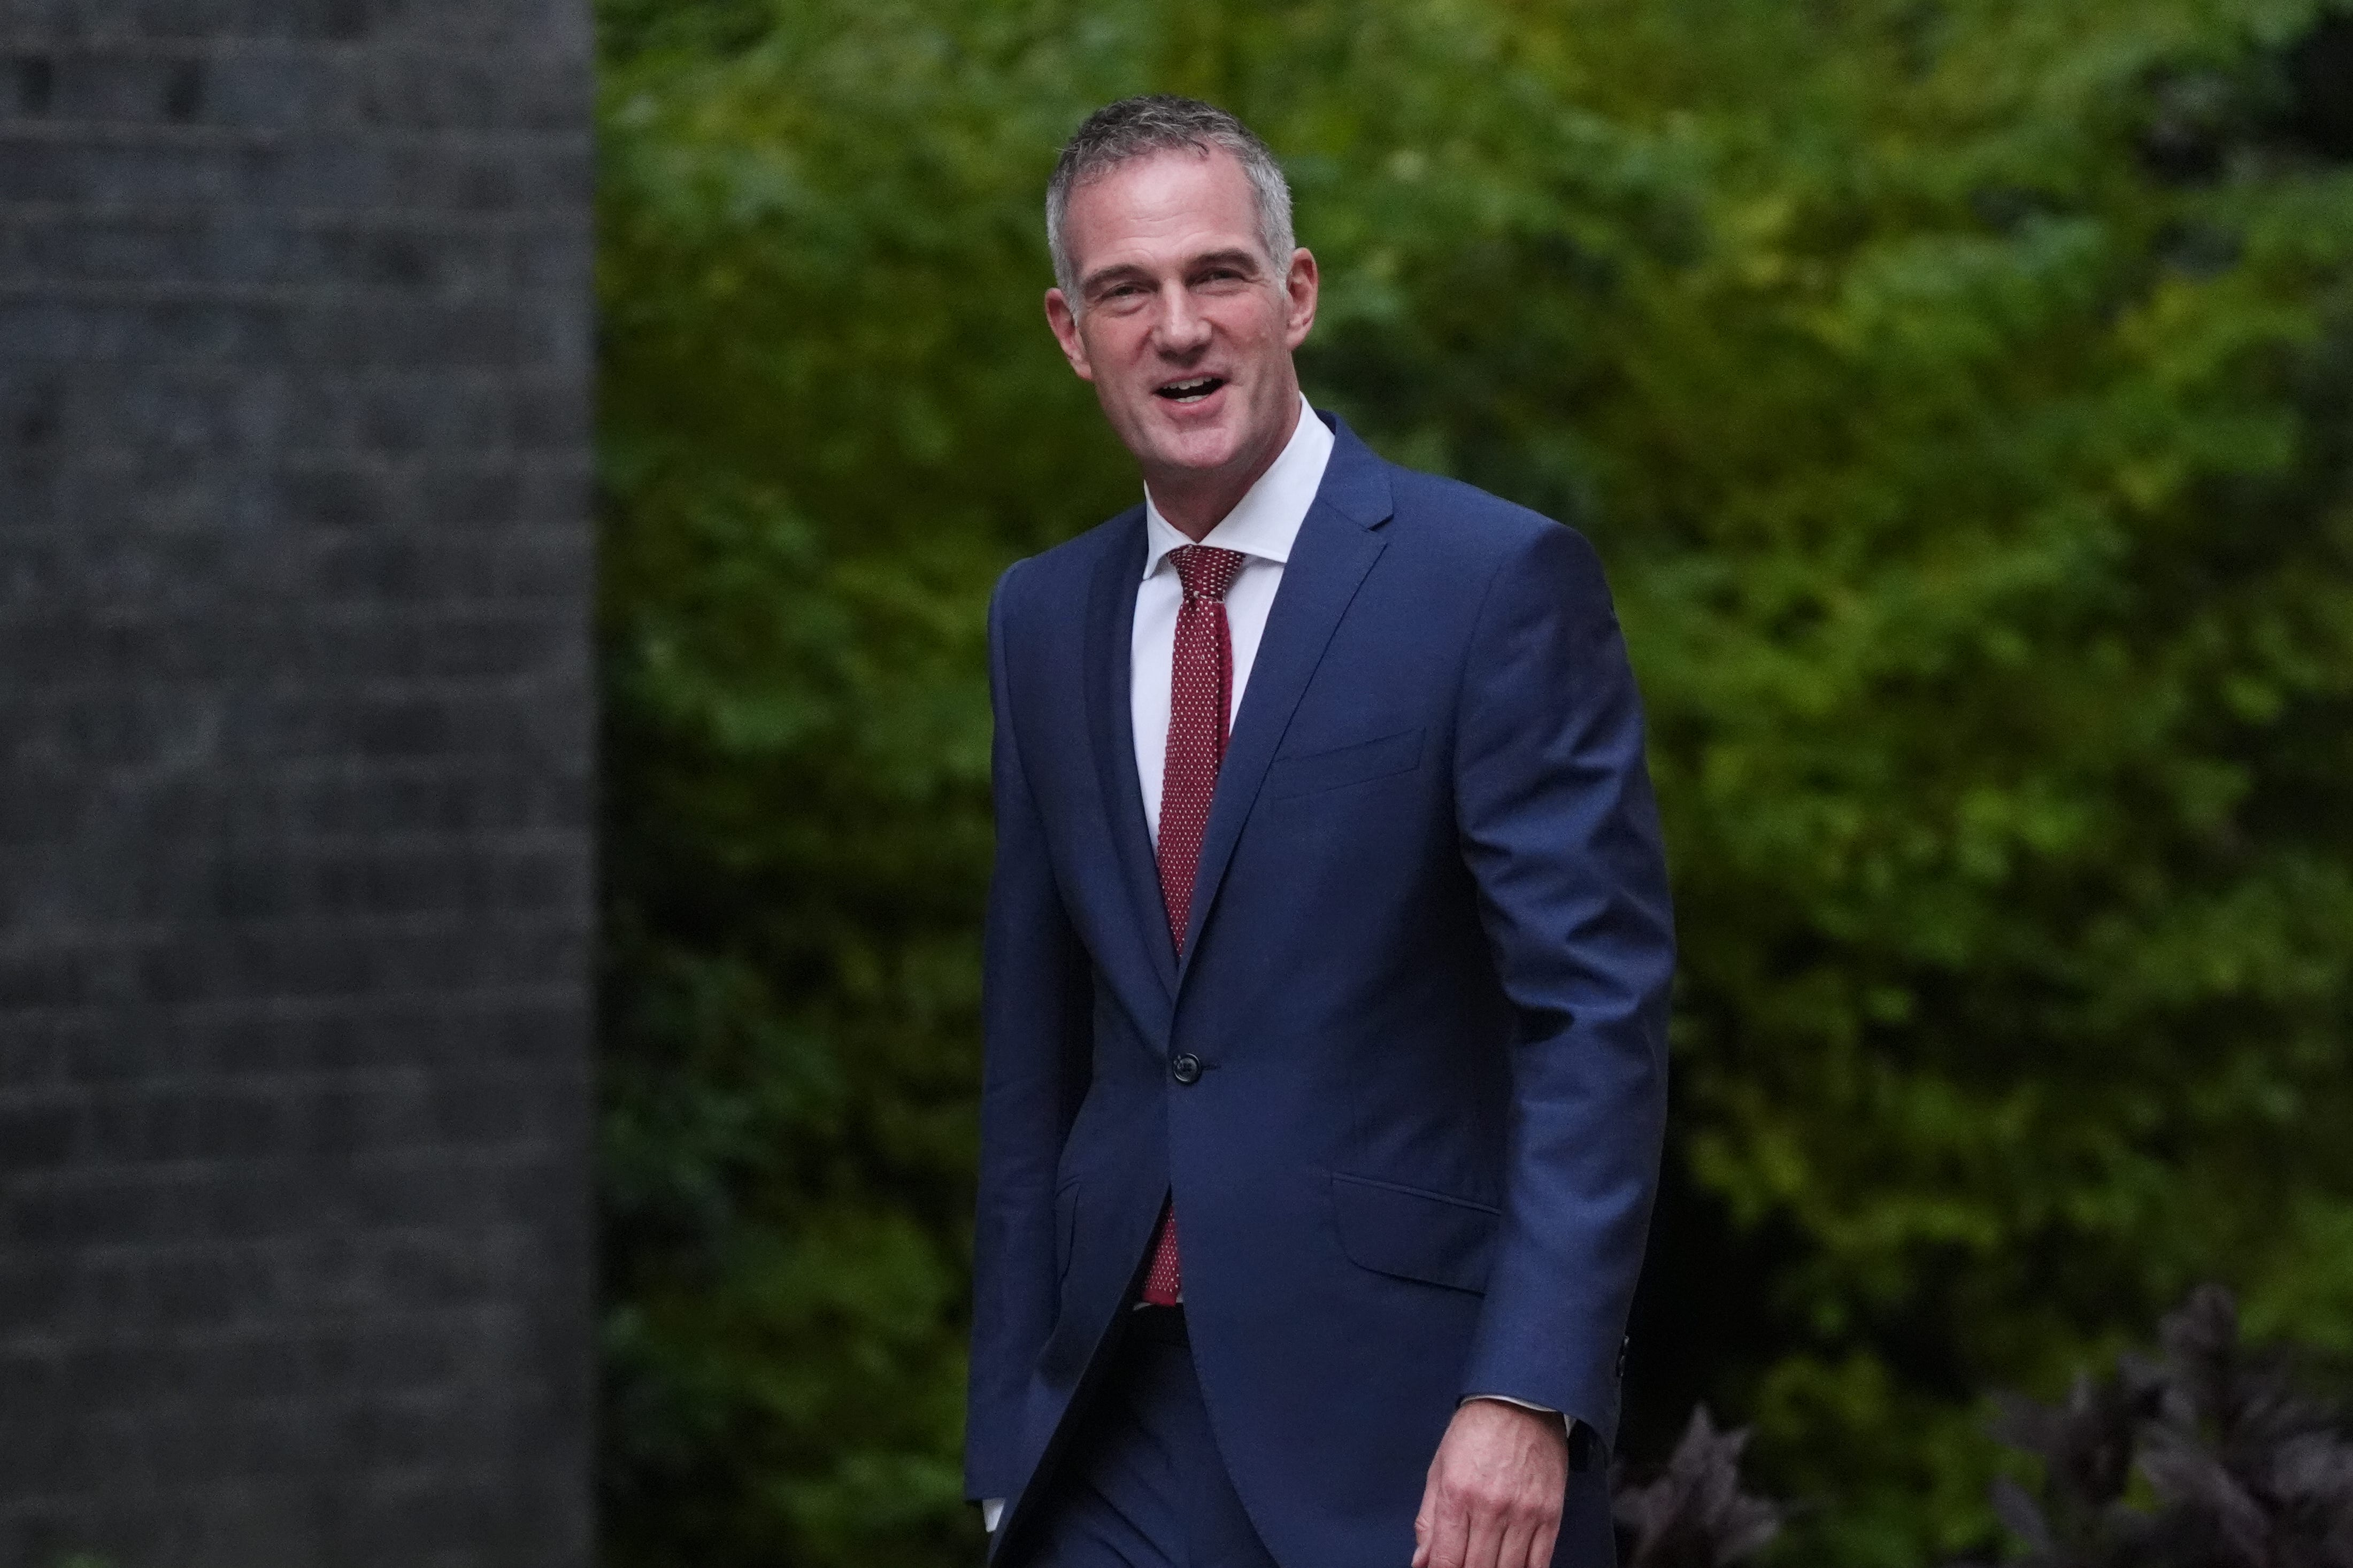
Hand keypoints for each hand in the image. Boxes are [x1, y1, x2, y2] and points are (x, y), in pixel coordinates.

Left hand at [1411, 1398, 1567, 1567]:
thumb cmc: (1475, 1431)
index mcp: (1456, 1495)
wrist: (1519, 1401)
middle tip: (1464, 1564)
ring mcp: (1523, 1513)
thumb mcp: (1439, 1468)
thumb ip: (1428, 1519)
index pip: (1447, 1560)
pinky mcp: (1550, 1514)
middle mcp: (1490, 1508)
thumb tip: (1422, 1561)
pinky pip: (1539, 1562)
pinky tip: (1513, 1567)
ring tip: (1486, 1564)